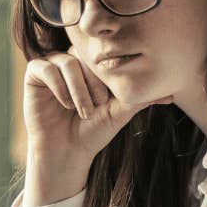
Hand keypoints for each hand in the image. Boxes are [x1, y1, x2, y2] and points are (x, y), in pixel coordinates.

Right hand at [22, 52, 164, 204]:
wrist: (68, 152)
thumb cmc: (93, 132)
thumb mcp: (120, 112)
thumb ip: (141, 98)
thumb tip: (171, 93)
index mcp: (92, 66)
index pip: (103, 55)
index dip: (107, 76)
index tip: (109, 101)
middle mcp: (72, 61)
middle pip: (85, 56)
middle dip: (94, 83)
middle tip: (98, 106)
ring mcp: (52, 66)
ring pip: (68, 62)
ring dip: (78, 89)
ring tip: (83, 111)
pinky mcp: (34, 74)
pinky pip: (45, 68)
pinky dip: (58, 87)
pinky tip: (65, 105)